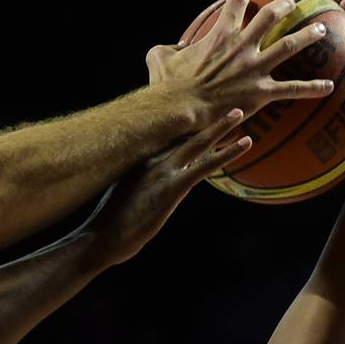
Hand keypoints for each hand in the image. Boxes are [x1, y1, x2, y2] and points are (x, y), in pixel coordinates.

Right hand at [84, 108, 251, 265]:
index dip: (183, 124)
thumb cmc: (107, 224)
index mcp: (137, 160)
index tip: (197, 112)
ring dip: (221, 127)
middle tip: (220, 104)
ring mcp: (161, 172)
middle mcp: (150, 159)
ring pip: (198, 143)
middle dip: (203, 118)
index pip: (164, 135)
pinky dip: (227, 153)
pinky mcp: (171, 188)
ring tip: (239, 113)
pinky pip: (205, 166)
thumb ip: (135, 184)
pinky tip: (245, 143)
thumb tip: (143, 187)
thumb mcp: (120, 196)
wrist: (99, 239)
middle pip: (182, 133)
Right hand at [145, 0, 335, 125]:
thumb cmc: (168, 85)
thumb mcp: (158, 58)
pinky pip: (292, 89)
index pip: (234, 6)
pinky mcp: (261, 92)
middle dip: (283, 7)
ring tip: (320, 30)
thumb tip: (173, 48)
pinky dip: (311, 88)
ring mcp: (255, 68)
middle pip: (270, 17)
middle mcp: (242, 47)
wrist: (181, 108)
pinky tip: (328, 87)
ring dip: (307, 36)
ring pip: (289, 45)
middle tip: (291, 4)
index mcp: (220, 36)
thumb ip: (165, 48)